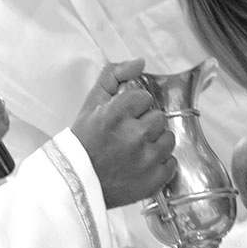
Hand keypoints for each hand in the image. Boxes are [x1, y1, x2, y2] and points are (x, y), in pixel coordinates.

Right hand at [72, 59, 177, 207]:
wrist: (76, 185)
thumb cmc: (83, 144)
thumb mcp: (91, 105)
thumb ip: (114, 77)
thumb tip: (139, 62)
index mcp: (115, 116)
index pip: (143, 97)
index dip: (134, 106)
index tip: (124, 116)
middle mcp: (133, 136)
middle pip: (158, 117)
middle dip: (145, 124)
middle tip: (128, 135)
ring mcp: (145, 160)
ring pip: (168, 138)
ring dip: (154, 143)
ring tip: (135, 150)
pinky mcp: (153, 180)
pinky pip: (171, 163)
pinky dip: (159, 164)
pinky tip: (141, 164)